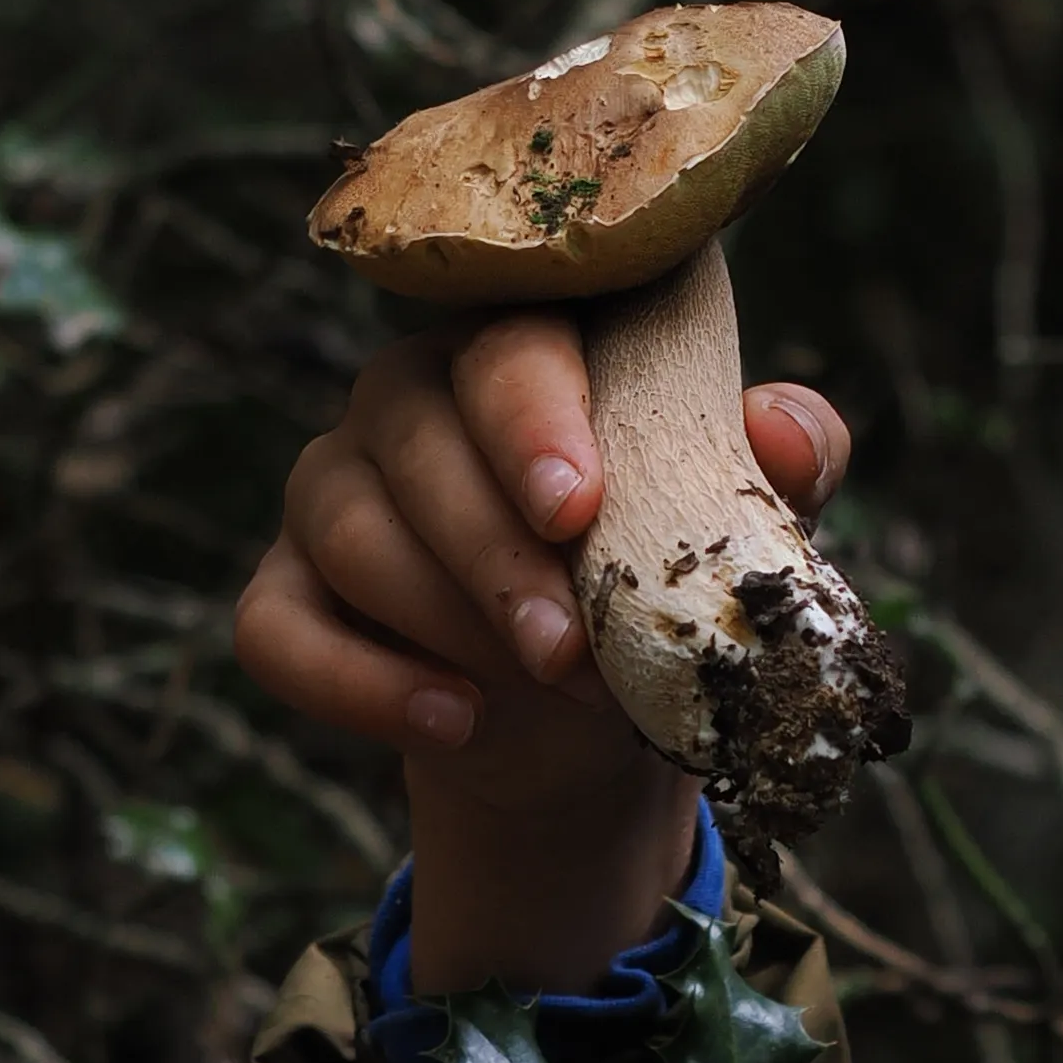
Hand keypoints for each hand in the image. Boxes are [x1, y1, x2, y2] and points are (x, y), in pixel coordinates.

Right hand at [233, 310, 850, 986]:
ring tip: (545, 686)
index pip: (506, 340)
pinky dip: (358, 683)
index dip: (532, 418)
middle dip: (493, 546)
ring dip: (445, 615)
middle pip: (413, 429)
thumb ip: (785, 466)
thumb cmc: (663, 581)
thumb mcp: (741, 530)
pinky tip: (451, 722)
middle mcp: (411, 396)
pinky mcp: (288, 591)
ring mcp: (335, 488)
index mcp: (526, 350)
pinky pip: (275, 627)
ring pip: (343, 521)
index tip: (578, 507)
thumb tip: (788, 433)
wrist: (591, 720)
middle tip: (570, 646)